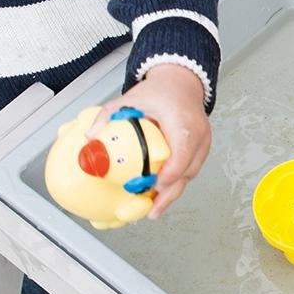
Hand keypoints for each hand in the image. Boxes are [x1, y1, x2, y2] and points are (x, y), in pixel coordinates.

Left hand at [88, 63, 210, 217]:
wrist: (181, 84)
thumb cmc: (161, 91)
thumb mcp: (130, 98)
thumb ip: (108, 114)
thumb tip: (90, 135)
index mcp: (182, 121)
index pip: (182, 151)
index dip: (171, 172)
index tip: (156, 185)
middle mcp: (198, 133)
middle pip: (188, 170)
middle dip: (169, 194)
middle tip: (152, 210)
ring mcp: (202, 143)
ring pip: (190, 174)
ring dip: (172, 191)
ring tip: (154, 207)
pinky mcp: (201, 149)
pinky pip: (190, 169)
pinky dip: (176, 182)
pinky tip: (161, 193)